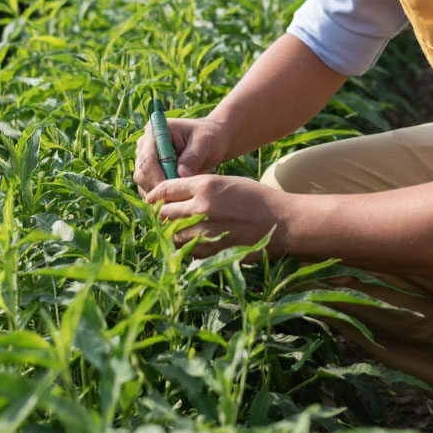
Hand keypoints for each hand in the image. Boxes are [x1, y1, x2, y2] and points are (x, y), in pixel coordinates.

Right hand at [133, 116, 227, 199]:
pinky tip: (174, 199)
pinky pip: (147, 187)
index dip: (156, 176)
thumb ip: (193, 156)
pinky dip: (158, 195)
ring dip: (156, 193)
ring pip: (142, 182)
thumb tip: (181, 174)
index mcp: (156, 130)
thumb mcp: (205, 142)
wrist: (211, 142)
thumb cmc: (209, 138)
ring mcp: (145, 158)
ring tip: (177, 200)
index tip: (171, 190)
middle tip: (174, 199)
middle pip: (141, 171)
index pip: (148, 157)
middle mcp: (145, 144)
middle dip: (156, 187)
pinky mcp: (149, 171)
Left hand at [143, 173, 292, 256]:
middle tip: (162, 214)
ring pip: (171, 234)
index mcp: (205, 185)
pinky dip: (185, 246)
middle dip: (160, 214)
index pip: (165, 189)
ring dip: (170, 232)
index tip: (152, 198)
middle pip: (163, 212)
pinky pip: (186, 250)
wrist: (281, 222)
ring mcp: (205, 232)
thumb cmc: (256, 198)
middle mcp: (201, 208)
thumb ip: (200, 187)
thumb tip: (173, 196)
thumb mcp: (227, 182)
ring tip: (176, 229)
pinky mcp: (211, 250)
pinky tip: (194, 241)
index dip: (154, 194)